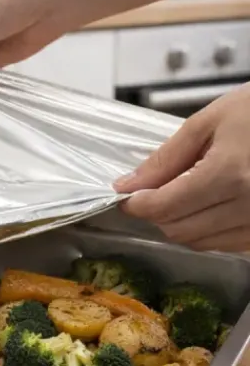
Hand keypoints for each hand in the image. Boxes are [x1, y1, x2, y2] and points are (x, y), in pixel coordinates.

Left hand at [116, 83, 249, 252]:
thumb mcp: (209, 121)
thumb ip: (166, 158)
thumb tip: (127, 185)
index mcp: (229, 175)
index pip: (165, 207)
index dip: (137, 205)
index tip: (128, 196)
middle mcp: (249, 205)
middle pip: (179, 230)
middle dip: (158, 214)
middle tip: (155, 193)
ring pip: (202, 242)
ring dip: (182, 224)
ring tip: (184, 196)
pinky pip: (228, 244)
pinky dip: (209, 231)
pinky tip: (209, 207)